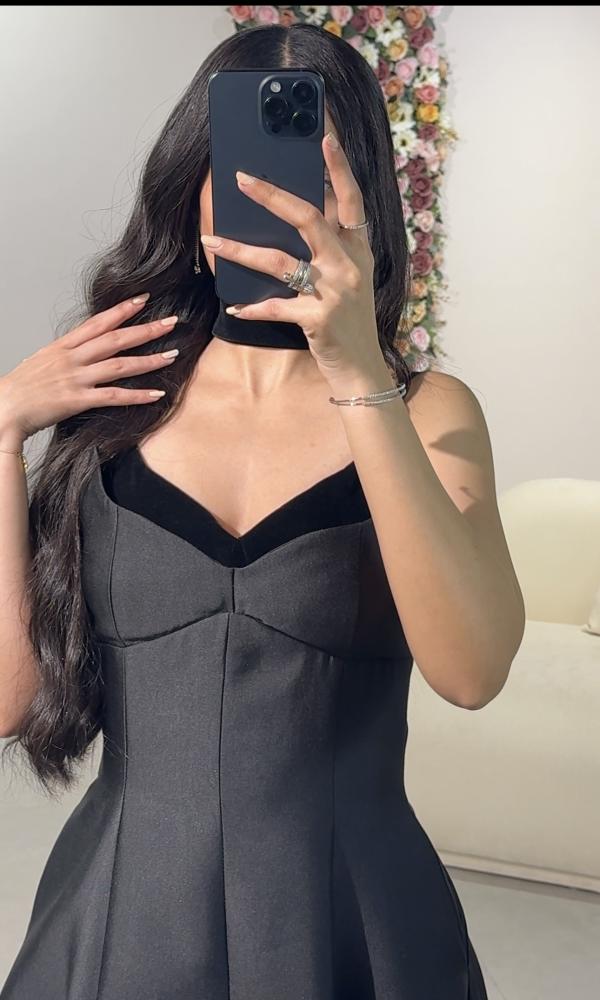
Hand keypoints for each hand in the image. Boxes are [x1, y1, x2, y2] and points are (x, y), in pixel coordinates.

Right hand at [0, 295, 179, 445]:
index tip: (143, 300)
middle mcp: (72, 358)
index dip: (122, 310)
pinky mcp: (77, 400)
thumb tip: (83, 349)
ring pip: (120, 365)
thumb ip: (66, 354)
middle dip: (146, 329)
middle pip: (116, 339)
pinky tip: (157, 394)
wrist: (4, 408)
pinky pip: (114, 396)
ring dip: (149, 360)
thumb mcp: (42, 361)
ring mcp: (75, 378)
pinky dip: (138, 395)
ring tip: (172, 356)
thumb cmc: (20, 388)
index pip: (98, 322)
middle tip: (171, 322)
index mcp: (63, 347)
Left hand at [201, 132, 390, 388]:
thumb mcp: (349, 279)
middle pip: (308, 218)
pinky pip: (275, 306)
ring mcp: (335, 291)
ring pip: (280, 261)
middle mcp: (349, 265)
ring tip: (212, 240)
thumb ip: (331, 248)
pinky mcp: (318, 318)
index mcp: (358, 250)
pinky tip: (234, 307)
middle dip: (272, 195)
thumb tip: (296, 212)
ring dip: (241, 250)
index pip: (351, 200)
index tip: (324, 136)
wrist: (361, 370)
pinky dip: (252, 308)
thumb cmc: (349, 322)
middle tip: (242, 178)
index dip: (339, 168)